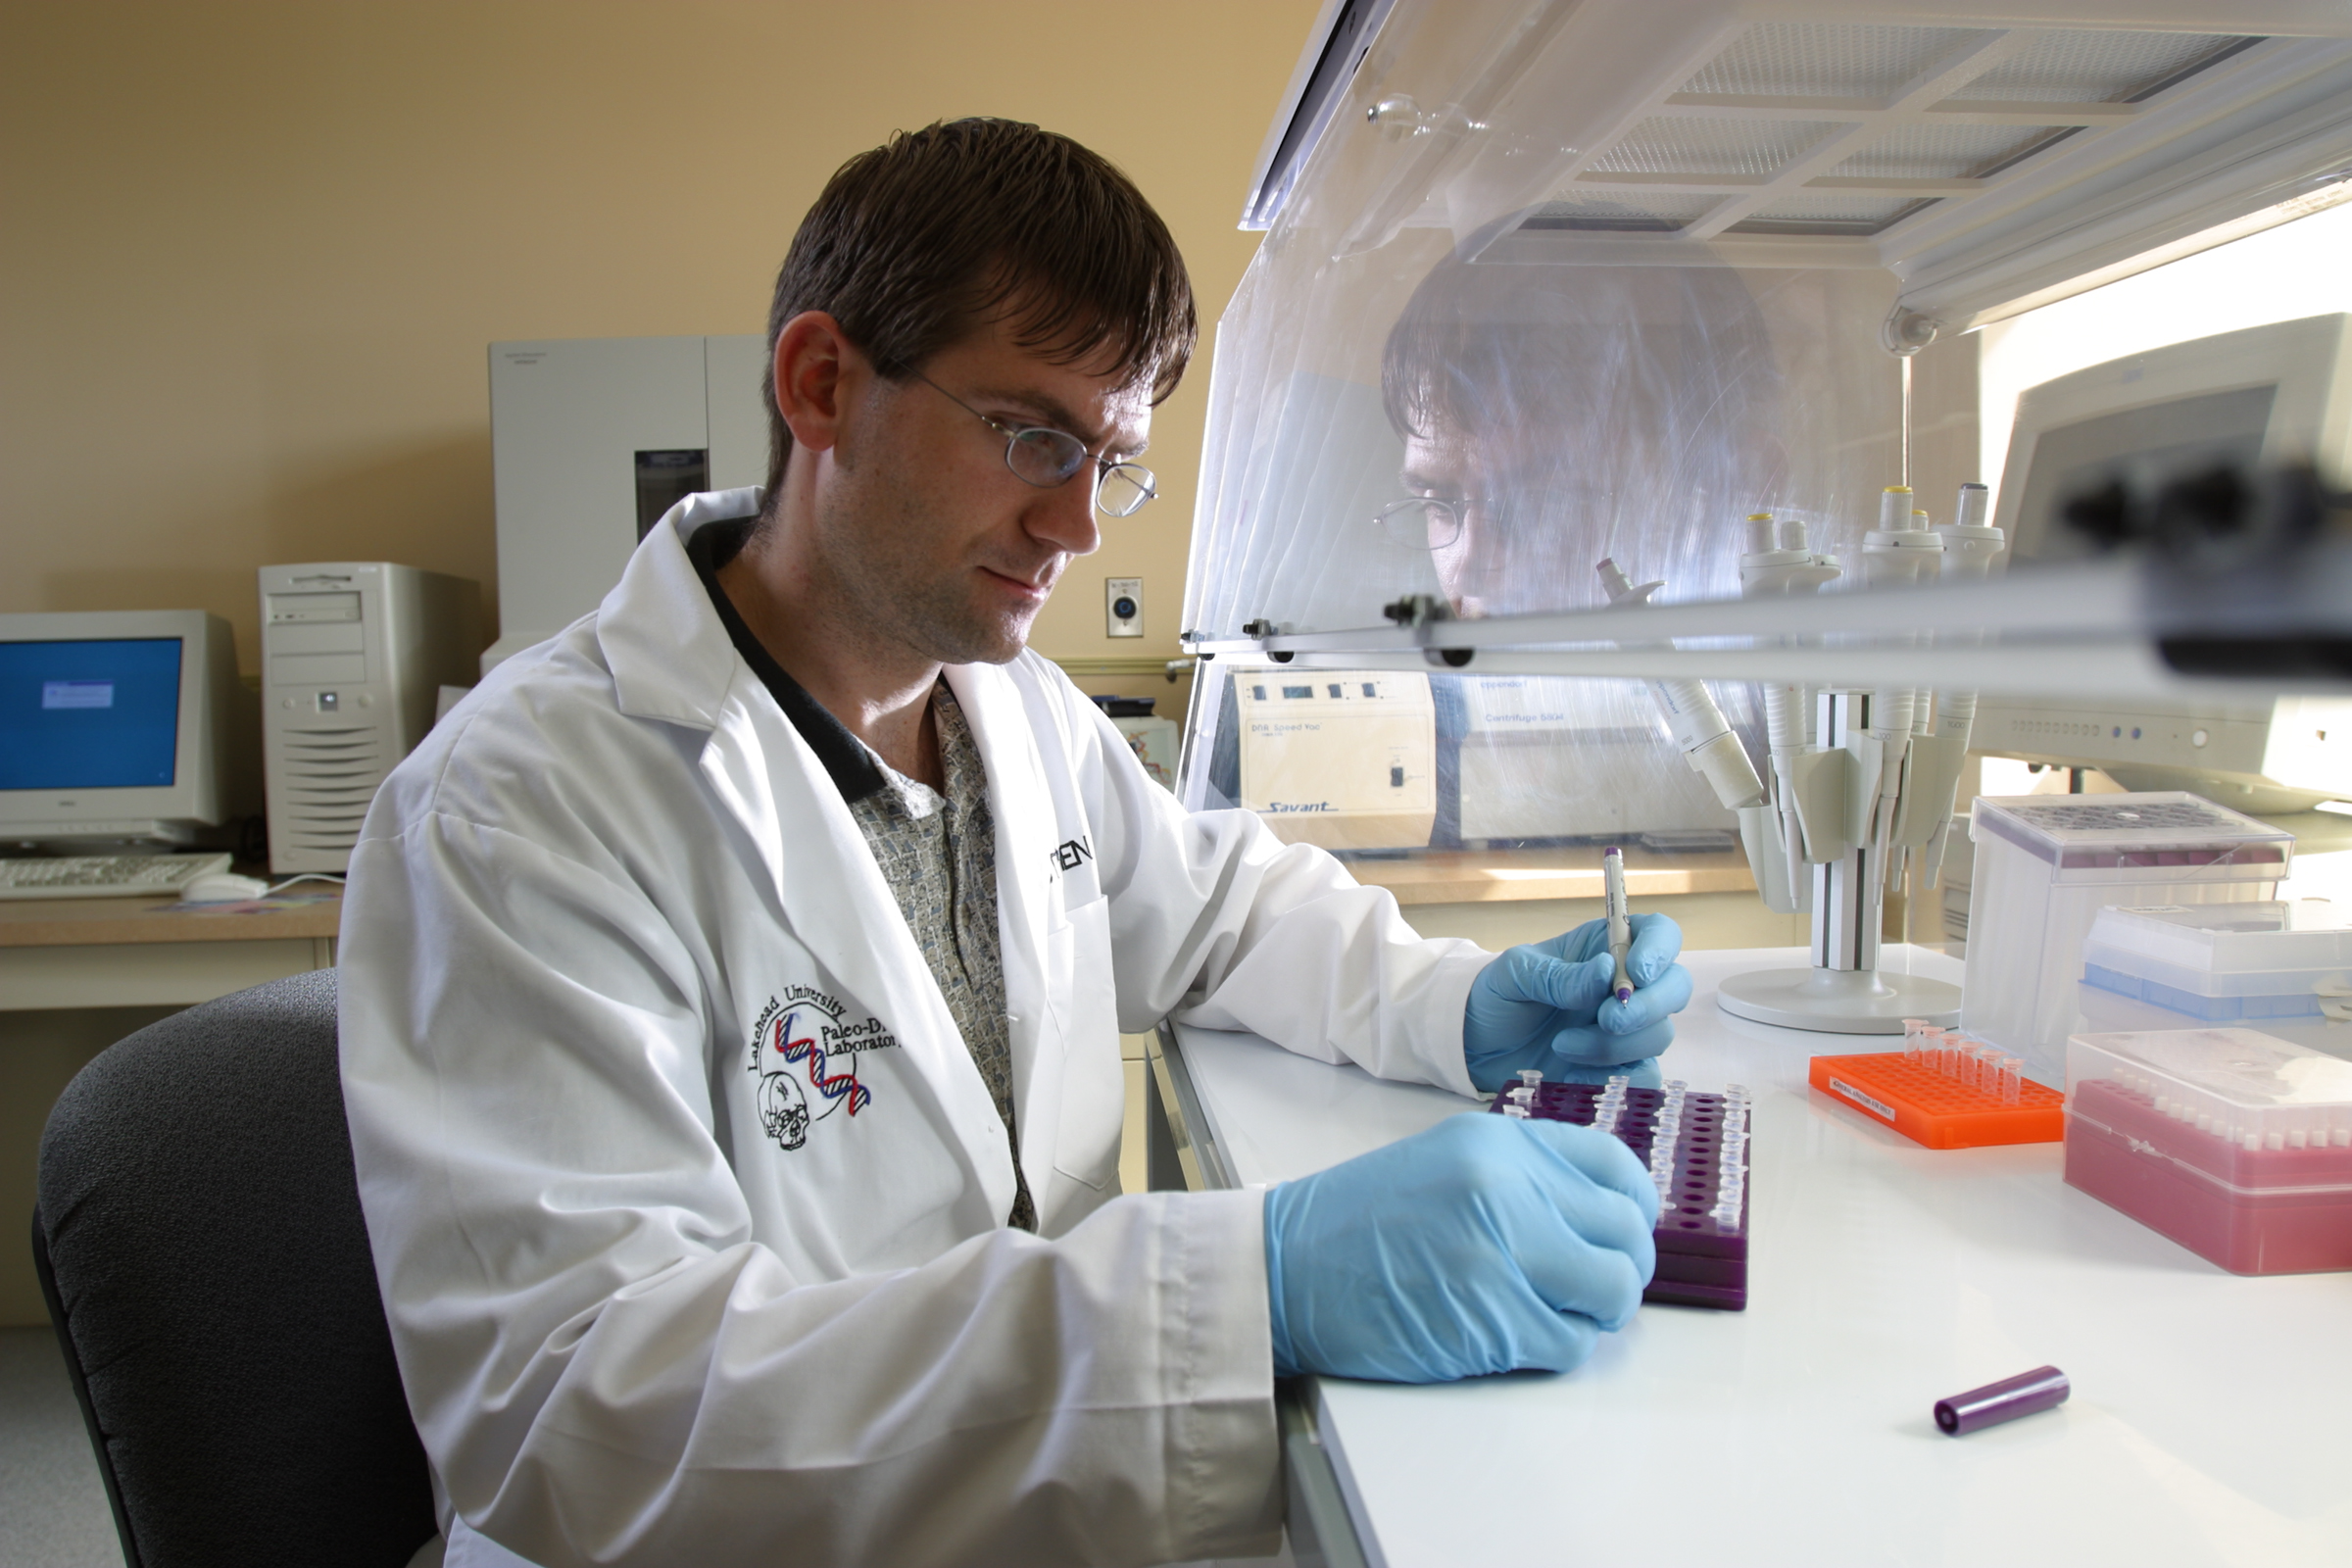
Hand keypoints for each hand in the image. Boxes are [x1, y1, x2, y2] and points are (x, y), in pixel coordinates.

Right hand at [1262, 1113, 1657, 1381]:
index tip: (1624, 1234)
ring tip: (1550, 1315)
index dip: (1636, 1208)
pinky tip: (1511, 1337)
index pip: (1616, 1166)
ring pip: (1612, 1293)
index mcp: (1499, 1142)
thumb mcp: (1444, 1162)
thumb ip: (1520, 1178)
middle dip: (1619, 1271)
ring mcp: (1502, 1252)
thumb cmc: (1357, 1223)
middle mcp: (1509, 1187)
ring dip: (1592, 1315)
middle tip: (1588, 1289)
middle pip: (1626, 1235)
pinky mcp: (1491, 1319)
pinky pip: (1568, 1344)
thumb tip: (1599, 1217)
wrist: (1283, 1268)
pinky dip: (1552, 1349)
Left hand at [1462, 914, 1691, 1091]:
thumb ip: (1559, 975)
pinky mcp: (1618, 1068)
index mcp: (1605, 946)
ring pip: (1659, 1035)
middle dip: (1648, 1005)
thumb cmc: (1496, 996)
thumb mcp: (1515, 974)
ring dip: (1615, 1045)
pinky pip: (1644, 1076)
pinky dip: (1616, 1079)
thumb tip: (1607, 971)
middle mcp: (1625, 985)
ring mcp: (1627, 1029)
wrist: (1475, 1046)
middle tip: (1605, 1019)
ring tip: (1562, 1045)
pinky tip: (1575, 1075)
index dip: (1660, 950)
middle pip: (1675, 987)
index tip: (1637, 971)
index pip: (1659, 934)